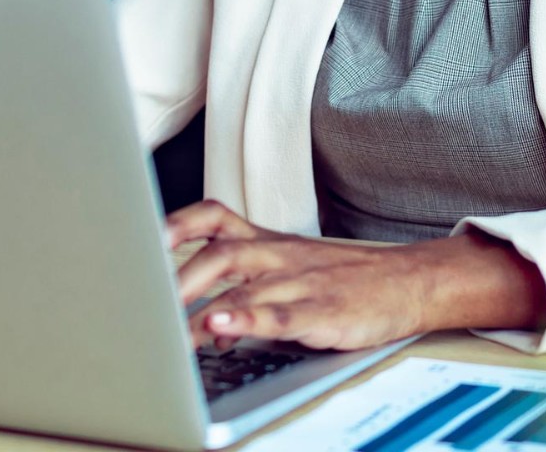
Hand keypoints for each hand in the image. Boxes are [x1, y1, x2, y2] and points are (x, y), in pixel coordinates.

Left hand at [166, 199, 545, 351]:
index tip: (136, 238)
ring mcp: (300, 282)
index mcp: (269, 242)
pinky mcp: (322, 312)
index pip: (215, 218)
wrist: (408, 282)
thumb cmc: (343, 278)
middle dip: (175, 279)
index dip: (175, 225)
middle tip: (138, 303)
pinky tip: (220, 327)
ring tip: (164, 325)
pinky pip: (279, 313)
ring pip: (242, 283)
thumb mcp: (291, 265)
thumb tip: (192, 310)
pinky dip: (246, 319)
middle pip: (218, 253)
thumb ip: (243, 279)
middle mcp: (279, 256)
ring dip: (198, 304)